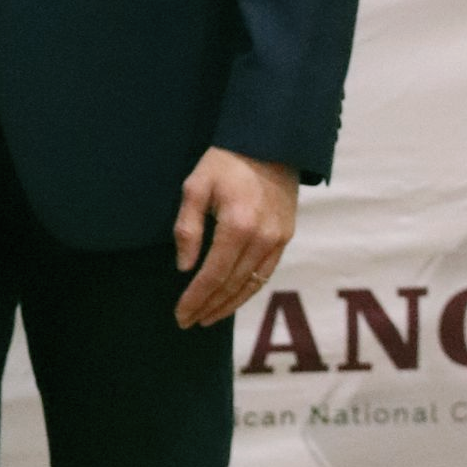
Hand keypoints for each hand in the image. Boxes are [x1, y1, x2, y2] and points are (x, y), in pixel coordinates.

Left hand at [172, 149, 298, 328]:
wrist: (270, 145)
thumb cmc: (225, 163)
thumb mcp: (196, 187)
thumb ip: (187, 228)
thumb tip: (184, 267)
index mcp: (237, 226)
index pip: (212, 275)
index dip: (195, 298)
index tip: (180, 315)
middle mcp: (261, 239)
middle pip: (231, 285)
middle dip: (207, 307)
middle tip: (188, 321)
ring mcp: (277, 240)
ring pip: (251, 285)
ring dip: (227, 305)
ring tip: (206, 318)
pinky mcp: (285, 238)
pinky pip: (265, 274)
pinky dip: (247, 291)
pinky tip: (231, 299)